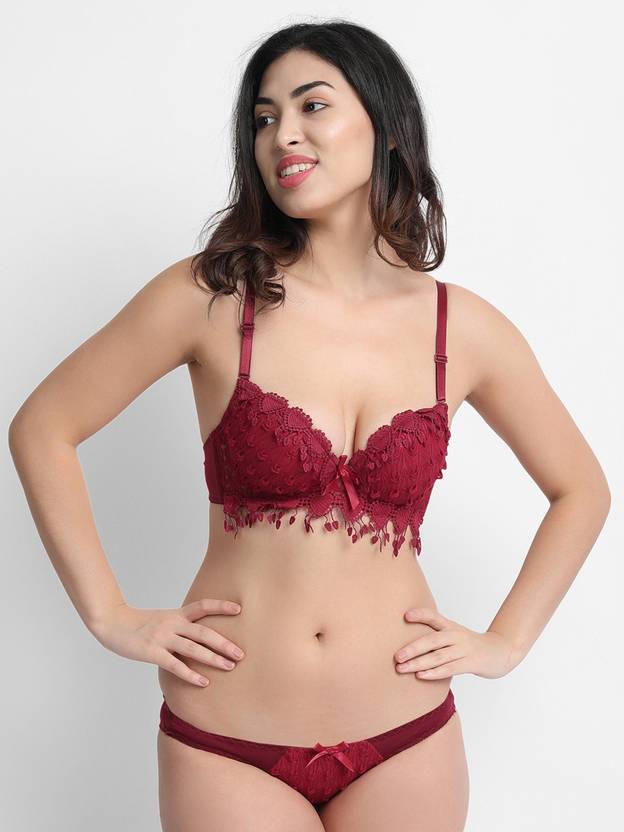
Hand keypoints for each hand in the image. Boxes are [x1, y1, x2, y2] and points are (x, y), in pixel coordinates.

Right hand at [92, 598, 245, 686]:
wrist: (112, 623)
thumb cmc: (138, 623)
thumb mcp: (163, 619)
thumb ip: (180, 625)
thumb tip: (199, 637)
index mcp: (177, 614)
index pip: (203, 606)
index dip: (221, 606)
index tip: (239, 609)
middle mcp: (173, 624)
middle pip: (204, 632)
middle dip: (224, 643)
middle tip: (241, 653)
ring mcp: (163, 638)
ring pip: (193, 648)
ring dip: (214, 658)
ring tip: (230, 666)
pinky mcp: (152, 652)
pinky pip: (175, 665)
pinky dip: (191, 674)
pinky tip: (204, 682)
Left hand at [394, 607, 518, 679]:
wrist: (499, 652)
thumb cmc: (469, 645)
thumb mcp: (454, 635)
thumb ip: (435, 636)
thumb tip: (407, 643)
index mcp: (451, 626)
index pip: (434, 617)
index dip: (421, 615)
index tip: (405, 616)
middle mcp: (456, 635)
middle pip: (432, 640)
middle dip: (413, 648)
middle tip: (396, 656)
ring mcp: (464, 649)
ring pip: (438, 657)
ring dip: (418, 663)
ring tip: (402, 668)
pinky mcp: (470, 663)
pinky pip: (449, 669)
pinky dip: (434, 672)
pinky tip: (420, 675)